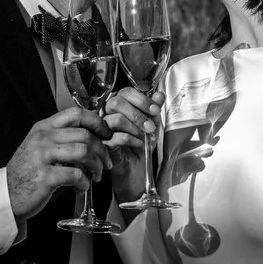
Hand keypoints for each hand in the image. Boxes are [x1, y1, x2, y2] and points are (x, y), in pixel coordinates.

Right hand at [5, 107, 113, 220]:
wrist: (6, 194)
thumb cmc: (28, 171)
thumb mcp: (39, 147)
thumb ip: (60, 139)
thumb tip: (94, 139)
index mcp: (43, 128)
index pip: (76, 114)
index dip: (96, 123)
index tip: (106, 135)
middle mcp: (42, 138)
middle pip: (85, 134)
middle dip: (102, 151)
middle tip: (105, 164)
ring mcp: (42, 156)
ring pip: (83, 152)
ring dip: (96, 166)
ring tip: (95, 176)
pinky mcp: (45, 176)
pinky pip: (76, 175)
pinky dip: (84, 184)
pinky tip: (81, 188)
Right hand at [102, 88, 162, 206]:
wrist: (136, 171)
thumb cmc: (140, 147)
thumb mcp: (152, 125)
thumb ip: (154, 110)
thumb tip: (160, 95)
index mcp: (119, 106)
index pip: (125, 92)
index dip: (142, 99)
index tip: (155, 110)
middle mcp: (107, 114)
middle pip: (116, 102)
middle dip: (138, 114)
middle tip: (151, 127)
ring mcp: (102, 128)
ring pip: (117, 120)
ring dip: (136, 130)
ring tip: (146, 139)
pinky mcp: (102, 144)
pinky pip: (117, 137)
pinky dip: (133, 141)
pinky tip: (140, 146)